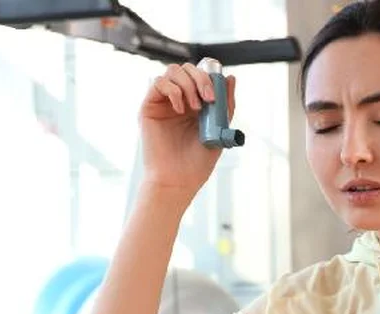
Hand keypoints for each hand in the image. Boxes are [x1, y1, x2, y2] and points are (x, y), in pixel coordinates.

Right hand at [138, 60, 236, 198]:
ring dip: (188, 84)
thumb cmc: (198, 162)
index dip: (209, 74)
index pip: (200, 74)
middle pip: (186, 68)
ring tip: (195, 108)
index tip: (218, 89)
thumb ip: (226, 105)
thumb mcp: (220, 130)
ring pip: (172, 71)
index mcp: (196, 104)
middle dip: (201, 78)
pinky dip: (172, 90)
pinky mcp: (149, 107)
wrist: (179, 179)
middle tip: (209, 99)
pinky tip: (180, 109)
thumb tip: (231, 77)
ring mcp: (163, 103)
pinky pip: (158, 82)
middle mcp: (179, 100)